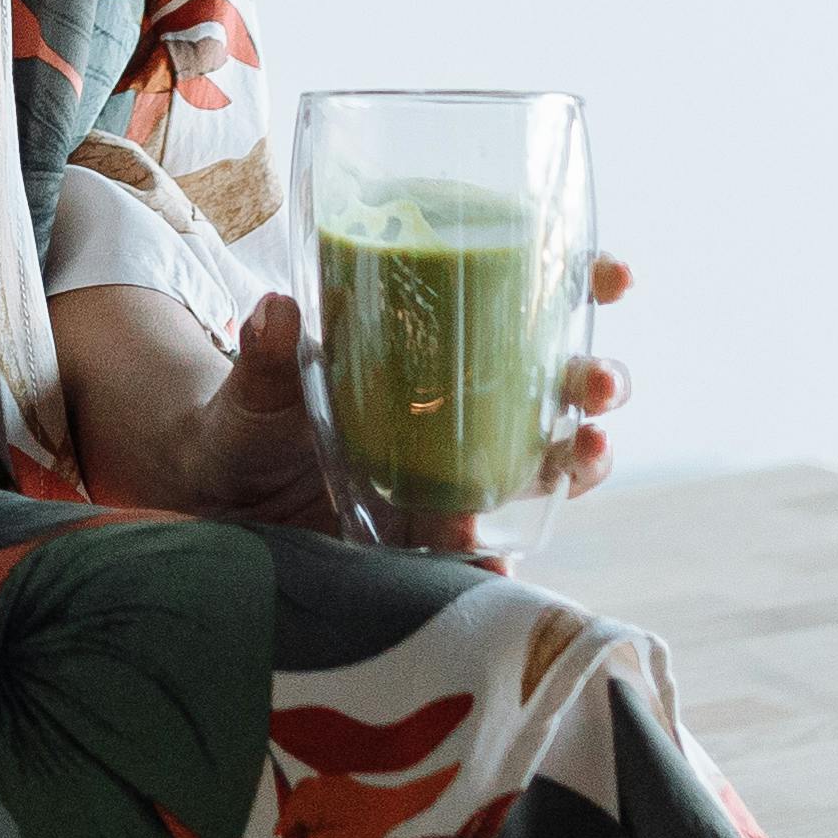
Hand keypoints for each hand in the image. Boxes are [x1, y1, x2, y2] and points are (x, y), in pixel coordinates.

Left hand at [102, 267, 637, 546]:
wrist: (224, 501)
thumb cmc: (253, 418)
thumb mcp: (258, 380)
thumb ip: (267, 350)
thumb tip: (277, 308)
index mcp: (441, 346)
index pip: (530, 304)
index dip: (584, 284)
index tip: (613, 275)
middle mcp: (470, 408)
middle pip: (562, 388)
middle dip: (596, 383)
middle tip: (599, 387)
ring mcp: (465, 474)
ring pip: (550, 465)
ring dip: (577, 463)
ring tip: (578, 458)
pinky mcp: (442, 537)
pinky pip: (493, 550)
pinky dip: (503, 558)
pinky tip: (502, 562)